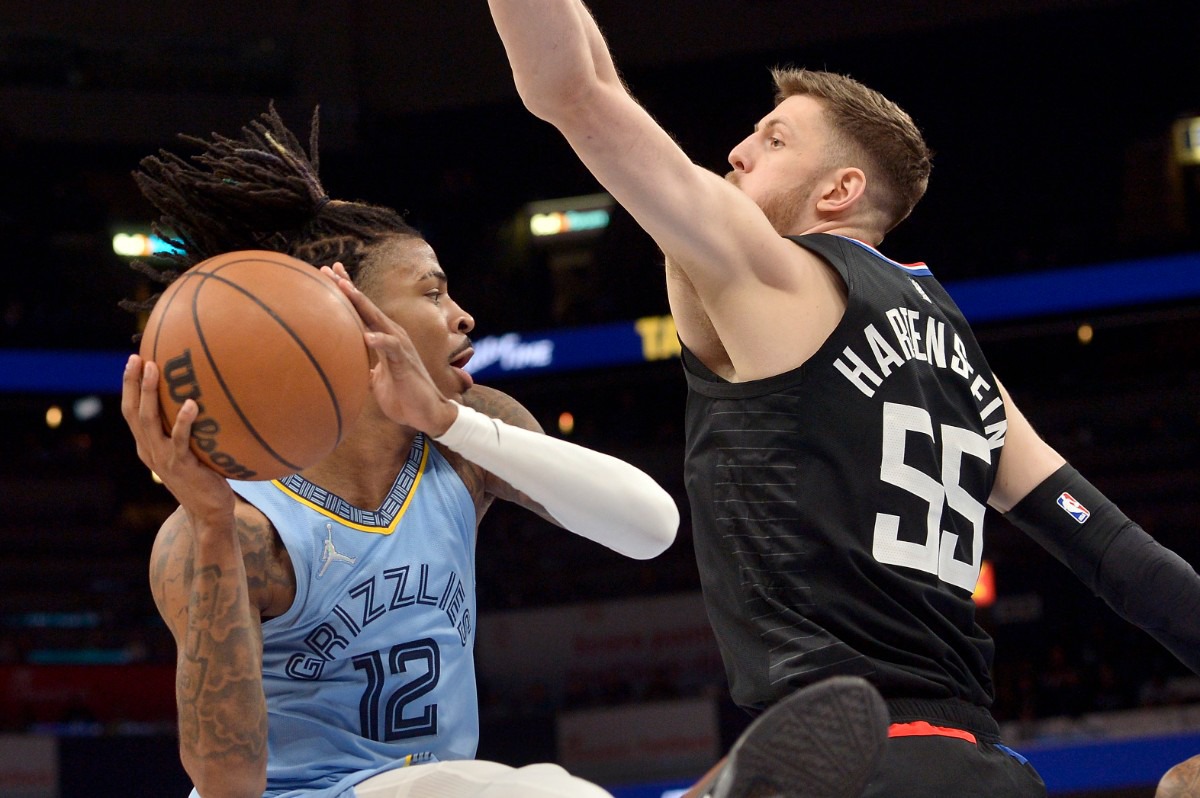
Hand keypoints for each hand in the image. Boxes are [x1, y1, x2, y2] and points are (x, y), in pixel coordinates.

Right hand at [120, 354, 235, 523]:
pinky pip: (180, 440)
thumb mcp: (188, 450)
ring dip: (149, 394)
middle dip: (134, 383)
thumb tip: (202, 395)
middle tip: (139, 358)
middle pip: (134, 412)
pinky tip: (192, 404)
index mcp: (147, 445)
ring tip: (155, 369)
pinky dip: (183, 421)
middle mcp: (150, 450)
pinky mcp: (182, 465)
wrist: (209, 511)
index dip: (130, 386)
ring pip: (149, 421)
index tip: (133, 360)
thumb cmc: (203, 476)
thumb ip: (186, 429)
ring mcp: (163, 458)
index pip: (131, 411)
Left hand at [322, 265, 458, 435]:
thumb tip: (346, 369)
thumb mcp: (377, 380)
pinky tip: (367, 336)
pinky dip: (380, 340)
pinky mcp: (405, 361)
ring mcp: (400, 346)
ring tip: (345, 288)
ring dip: (362, 303)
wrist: (427, 413)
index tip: (328, 274)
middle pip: (367, 306)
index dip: (348, 293)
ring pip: (378, 319)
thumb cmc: (404, 396)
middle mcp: (392, 336)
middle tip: (329, 269)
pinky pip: (392, 347)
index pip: (363, 311)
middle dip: (348, 287)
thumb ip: (365, 368)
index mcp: (384, 339)